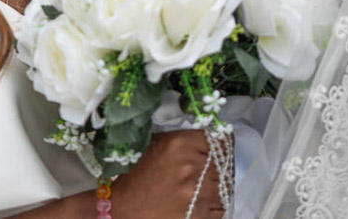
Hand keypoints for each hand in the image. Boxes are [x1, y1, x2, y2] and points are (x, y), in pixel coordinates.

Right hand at [109, 130, 223, 216]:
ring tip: (199, 190)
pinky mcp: (198, 216)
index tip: (217, 151)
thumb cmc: (136, 176)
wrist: (122, 209)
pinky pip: (221, 208)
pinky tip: (198, 203)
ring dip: (216, 187)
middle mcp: (192, 167)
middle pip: (225, 164)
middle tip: (205, 173)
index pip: (222, 140)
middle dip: (218, 168)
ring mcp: (197, 193)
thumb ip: (184, 139)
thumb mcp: (156, 145)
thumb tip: (209, 137)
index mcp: (181, 144)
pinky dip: (213, 206)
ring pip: (225, 187)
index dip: (220, 146)